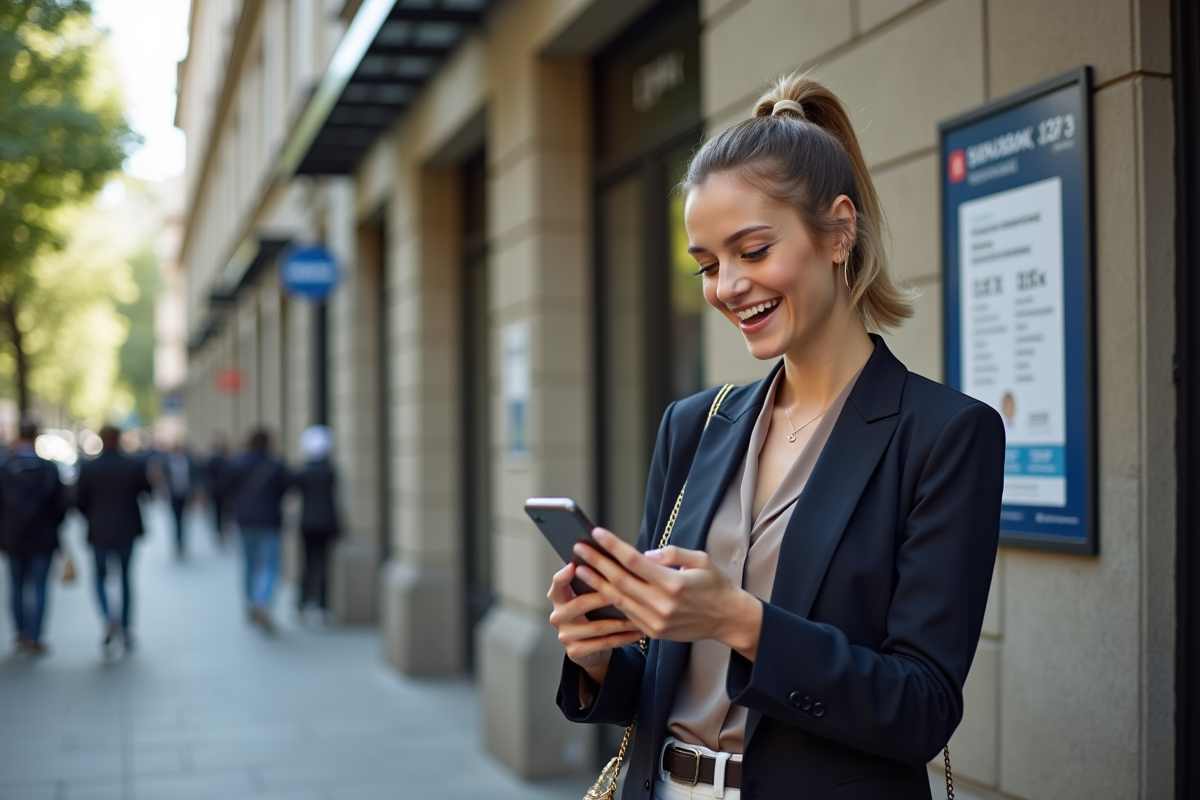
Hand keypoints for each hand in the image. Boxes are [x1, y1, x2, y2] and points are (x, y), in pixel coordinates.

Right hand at [547, 562, 643, 684]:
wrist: (587, 649)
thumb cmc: (590, 615)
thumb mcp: (585, 598)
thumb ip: (591, 583)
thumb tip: (613, 563)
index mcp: (558, 599)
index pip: (557, 584)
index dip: (564, 575)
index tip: (575, 566)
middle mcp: (558, 616)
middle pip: (581, 603)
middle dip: (606, 596)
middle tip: (628, 589)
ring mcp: (566, 636)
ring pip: (598, 626)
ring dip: (623, 620)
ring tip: (641, 613)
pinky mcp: (576, 651)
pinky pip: (605, 642)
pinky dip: (625, 637)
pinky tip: (639, 631)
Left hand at [573, 528, 762, 659]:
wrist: (727, 619)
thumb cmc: (715, 585)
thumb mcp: (700, 560)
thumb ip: (672, 553)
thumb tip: (646, 554)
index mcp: (673, 583)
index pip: (634, 561)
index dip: (612, 546)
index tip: (596, 533)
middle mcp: (662, 604)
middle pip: (619, 580)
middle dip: (596, 562)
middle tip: (579, 548)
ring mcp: (656, 621)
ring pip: (618, 600)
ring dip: (597, 583)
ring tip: (581, 568)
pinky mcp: (653, 632)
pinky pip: (626, 614)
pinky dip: (611, 600)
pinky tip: (599, 588)